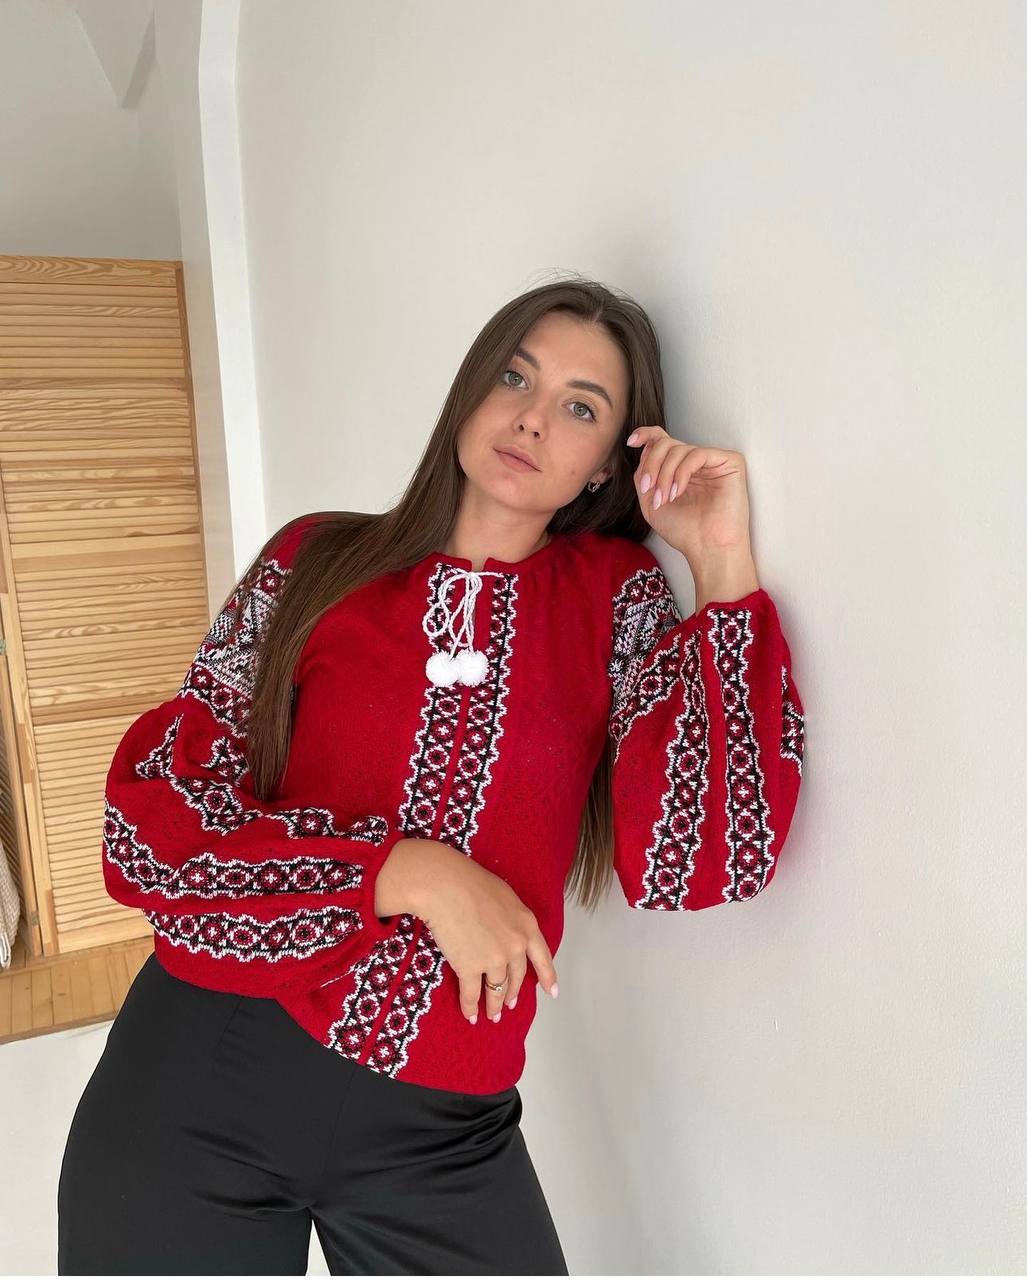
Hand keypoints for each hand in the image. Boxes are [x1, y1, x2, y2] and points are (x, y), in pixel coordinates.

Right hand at [376, 838, 558, 1024]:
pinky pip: (472, 994)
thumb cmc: (471, 882)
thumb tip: (507, 931)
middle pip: (517, 978)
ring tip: (493, 1015)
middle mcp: (515, 946)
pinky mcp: (469, 968)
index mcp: (527, 925)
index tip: (552, 993)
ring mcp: (493, 960)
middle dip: (513, 994)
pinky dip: (470, 1007)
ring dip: (495, 1006)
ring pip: (497, 991)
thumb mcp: (505, 897)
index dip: (548, 977)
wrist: (446, 886)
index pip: (542, 957)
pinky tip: (471, 1014)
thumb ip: (512, 919)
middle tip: (511, 1004)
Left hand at [625, 425, 753, 561]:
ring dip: (664, 474)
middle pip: (666, 444)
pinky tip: (678, 492)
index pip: (663, 441)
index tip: (631, 442)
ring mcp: (712, 462)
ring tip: (665, 498)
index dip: (646, 435)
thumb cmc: (684, 531)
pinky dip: (682, 472)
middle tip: (648, 489)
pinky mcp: (730, 463)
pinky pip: (697, 454)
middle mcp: (696, 463)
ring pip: (679, 449)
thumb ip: (644, 474)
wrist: (707, 549)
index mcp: (679, 469)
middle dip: (652, 465)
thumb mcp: (650, 502)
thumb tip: (646, 447)